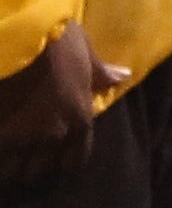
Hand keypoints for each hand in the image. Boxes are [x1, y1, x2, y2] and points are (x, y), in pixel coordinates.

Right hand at [0, 26, 106, 203]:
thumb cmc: (57, 40)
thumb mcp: (84, 52)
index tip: (56, 160)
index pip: (76, 158)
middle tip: (23, 160)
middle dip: (31, 167)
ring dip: (8, 167)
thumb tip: (123, 75)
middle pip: (39, 171)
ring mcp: (18, 137)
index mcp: (79, 120)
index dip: (65, 161)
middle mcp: (50, 136)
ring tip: (6, 159)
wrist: (19, 35)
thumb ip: (100, 72)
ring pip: (12, 172)